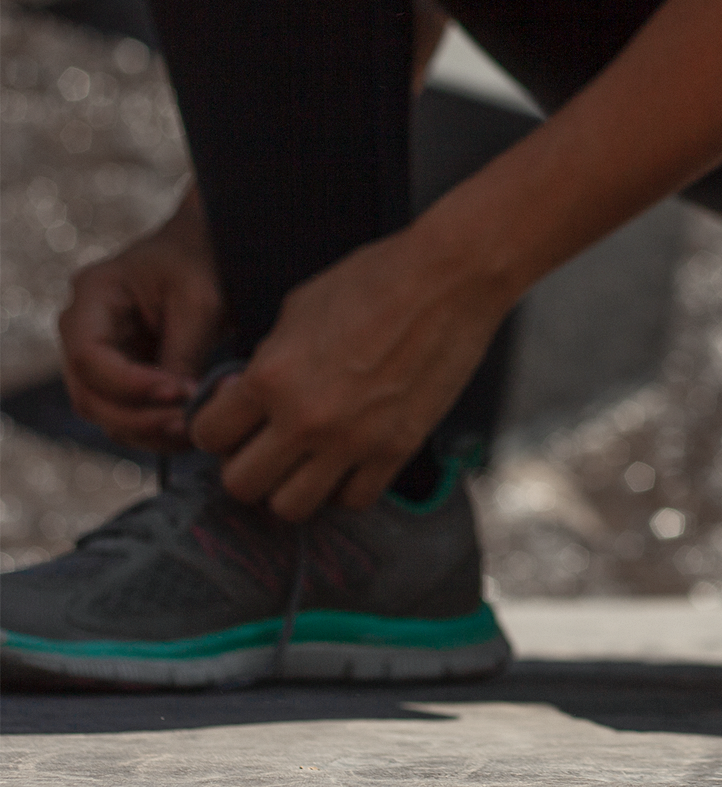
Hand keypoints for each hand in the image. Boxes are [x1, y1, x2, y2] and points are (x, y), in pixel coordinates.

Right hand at [59, 188, 224, 453]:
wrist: (209, 247)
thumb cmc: (203, 260)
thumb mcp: (200, 301)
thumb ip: (184, 352)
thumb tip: (180, 406)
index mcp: (93, 296)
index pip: (88, 355)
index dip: (128, 384)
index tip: (176, 392)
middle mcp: (83, 329)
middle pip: (89, 393)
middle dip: (137, 417)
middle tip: (187, 424)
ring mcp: (99, 355)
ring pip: (104, 411)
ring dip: (146, 429)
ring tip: (194, 430)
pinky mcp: (121, 373)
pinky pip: (126, 411)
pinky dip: (154, 427)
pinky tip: (190, 428)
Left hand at [189, 222, 511, 521]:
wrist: (448, 280)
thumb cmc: (375, 279)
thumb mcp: (298, 308)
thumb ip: (269, 359)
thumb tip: (251, 391)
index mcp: (271, 376)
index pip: (208, 435)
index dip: (215, 429)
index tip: (232, 423)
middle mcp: (304, 419)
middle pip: (242, 484)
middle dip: (246, 466)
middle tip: (264, 446)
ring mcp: (352, 441)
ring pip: (290, 507)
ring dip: (290, 487)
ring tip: (304, 463)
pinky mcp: (396, 450)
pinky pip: (354, 500)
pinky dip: (344, 488)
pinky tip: (348, 464)